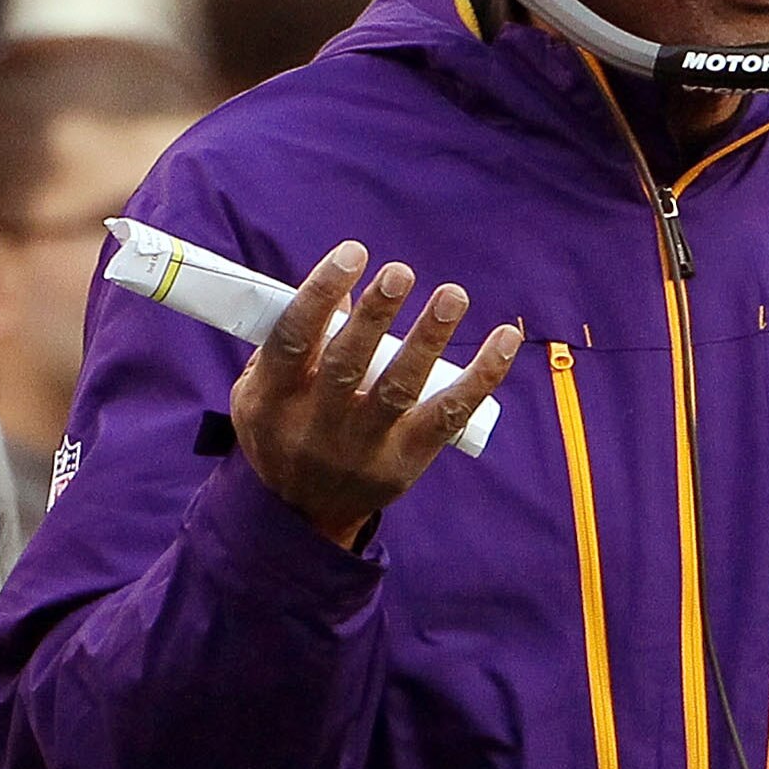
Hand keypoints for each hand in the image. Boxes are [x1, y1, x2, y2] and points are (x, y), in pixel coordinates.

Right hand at [233, 242, 522, 548]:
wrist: (303, 515)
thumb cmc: (284, 430)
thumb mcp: (263, 391)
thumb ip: (294, 340)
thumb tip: (349, 288)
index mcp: (271, 400)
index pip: (293, 339)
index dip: (320, 292)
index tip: (353, 253)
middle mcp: (316, 426)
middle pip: (348, 364)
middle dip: (377, 315)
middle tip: (400, 271)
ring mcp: (363, 448)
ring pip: (400, 389)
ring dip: (428, 339)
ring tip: (452, 296)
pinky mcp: (406, 461)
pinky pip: (448, 416)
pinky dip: (481, 378)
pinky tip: (505, 340)